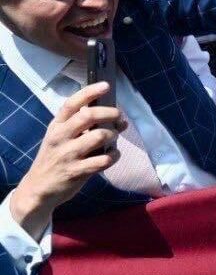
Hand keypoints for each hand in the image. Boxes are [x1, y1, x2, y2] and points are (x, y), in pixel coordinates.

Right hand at [10, 83, 123, 239]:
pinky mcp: (76, 172)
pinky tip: (112, 155)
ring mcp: (68, 155)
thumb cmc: (55, 158)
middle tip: (119, 117)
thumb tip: (117, 118)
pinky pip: (103, 160)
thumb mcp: (61, 138)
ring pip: (99, 136)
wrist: (38, 188)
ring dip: (113, 135)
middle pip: (88, 116)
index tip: (105, 85)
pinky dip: (113, 156)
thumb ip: (83, 127)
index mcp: (57, 126)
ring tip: (114, 138)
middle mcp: (60, 137)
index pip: (72, 104)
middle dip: (110, 113)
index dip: (90, 92)